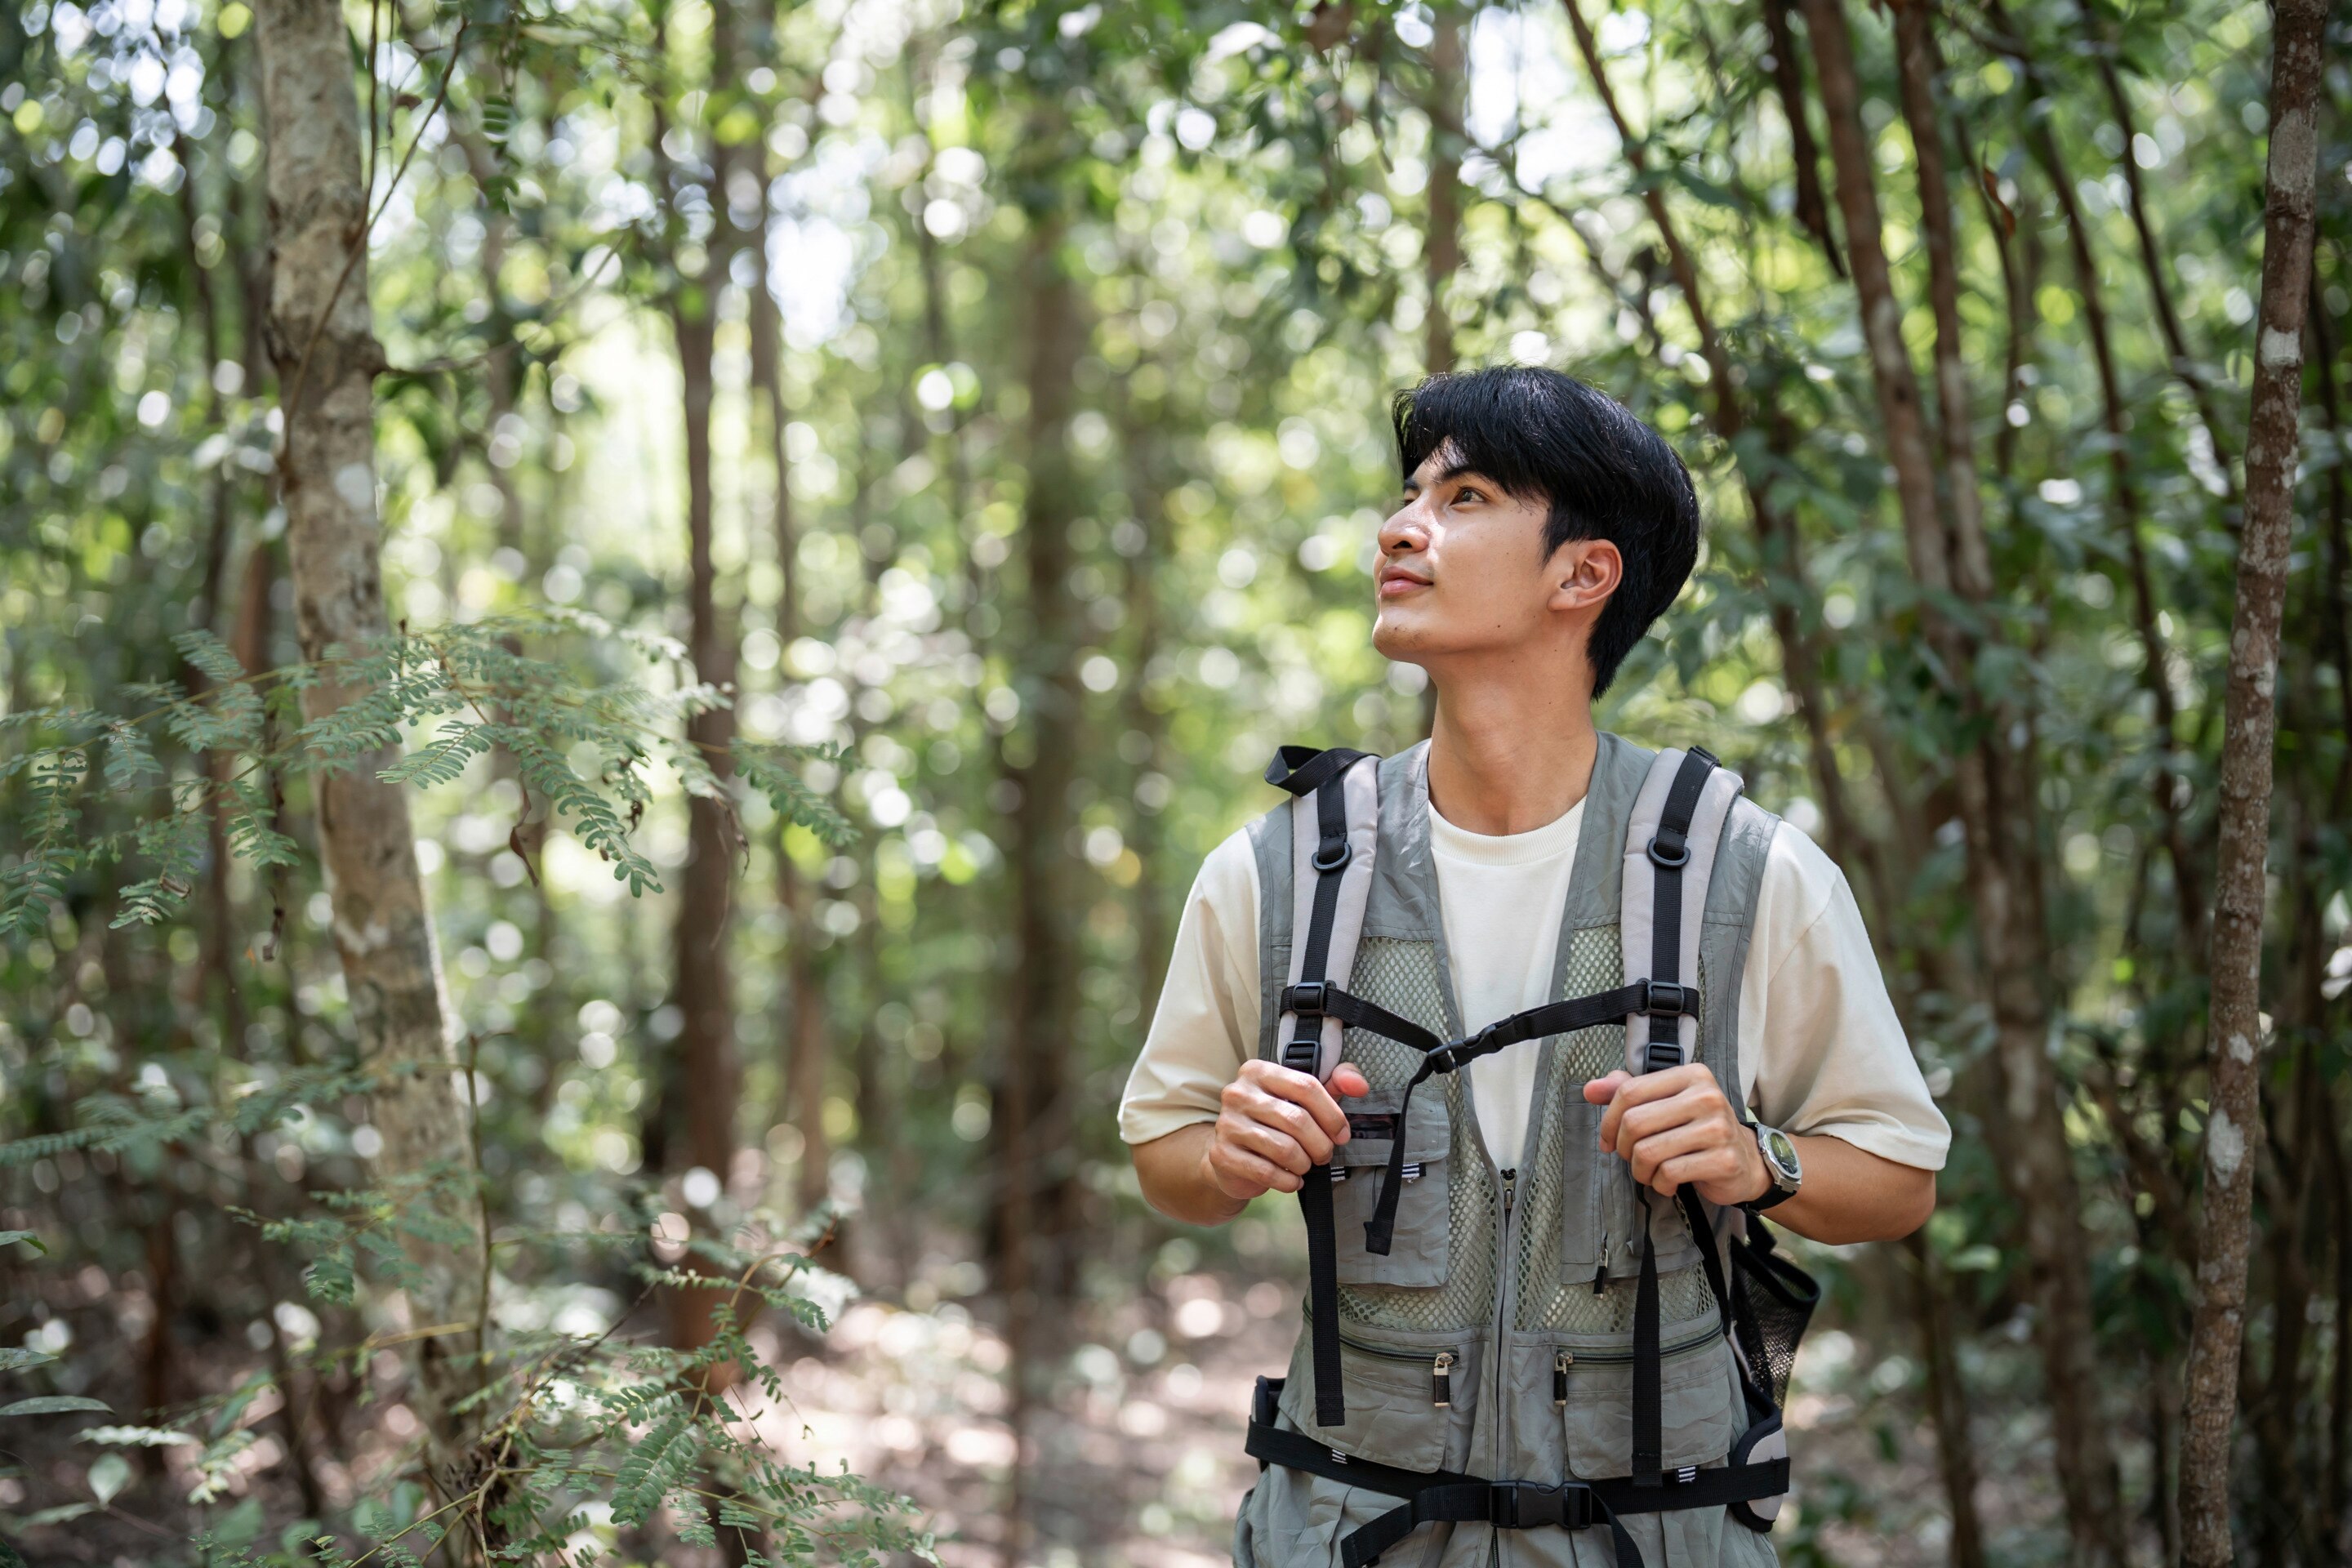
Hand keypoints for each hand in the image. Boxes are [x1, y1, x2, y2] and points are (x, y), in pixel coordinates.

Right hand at [1200, 1059, 1371, 1201]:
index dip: (1332, 1114)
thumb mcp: (1301, 1098)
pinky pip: (1267, 1172)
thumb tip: (1359, 1085)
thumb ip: (1333, 1085)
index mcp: (1258, 1071)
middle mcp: (1238, 1093)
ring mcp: (1228, 1124)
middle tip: (1324, 1154)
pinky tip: (1292, 1180)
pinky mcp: (1222, 1154)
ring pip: (1284, 1149)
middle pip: (1297, 1120)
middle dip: (1320, 1144)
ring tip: (1305, 1166)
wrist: (1232, 1155)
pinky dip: (1288, 1181)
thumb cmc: (1272, 1123)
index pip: (1306, 1086)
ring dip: (1304, 1164)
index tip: (1342, 1134)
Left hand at [1583, 1063, 1768, 1204]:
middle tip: (1632, 1159)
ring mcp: (1718, 1128)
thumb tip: (1590, 1089)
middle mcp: (1706, 1096)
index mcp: (1690, 1075)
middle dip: (1623, 1148)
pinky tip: (1669, 1182)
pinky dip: (1660, 1184)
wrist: (1746, 1161)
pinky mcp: (1723, 1159)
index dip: (1608, 1120)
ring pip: (1648, 1151)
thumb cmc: (1698, 1130)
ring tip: (1650, 1173)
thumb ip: (1629, 1092)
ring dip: (1640, 1170)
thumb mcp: (1666, 1104)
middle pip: (1634, 1122)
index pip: (1629, 1091)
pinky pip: (1669, 1173)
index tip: (1607, 1139)